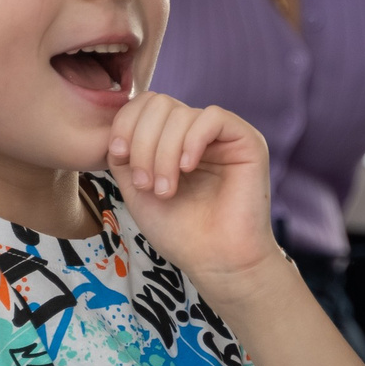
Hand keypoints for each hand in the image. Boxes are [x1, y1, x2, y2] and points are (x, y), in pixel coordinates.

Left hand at [105, 94, 286, 298]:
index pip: (145, 105)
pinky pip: (213, 117)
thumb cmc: (179, 232)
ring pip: (181, 113)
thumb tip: (117, 124)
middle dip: (143, 142)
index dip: (125, 123)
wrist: (215, 262)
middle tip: (145, 183)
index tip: (118, 157)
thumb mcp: (136, 188)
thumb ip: (124, 153)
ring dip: (163, 153)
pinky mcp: (247, 141)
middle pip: (159, 103)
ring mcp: (222, 136)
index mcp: (173, 140)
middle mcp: (197, 132)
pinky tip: (187, 168)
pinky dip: (191, 141)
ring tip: (165, 190)